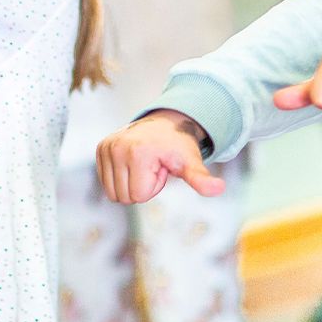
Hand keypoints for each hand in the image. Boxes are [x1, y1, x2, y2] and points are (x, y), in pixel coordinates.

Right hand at [97, 110, 224, 202]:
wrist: (165, 124)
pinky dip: (121, 178)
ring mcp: (107, 147)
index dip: (154, 186)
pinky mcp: (101, 149)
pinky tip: (134, 163)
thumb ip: (201, 178)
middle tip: (153, 166)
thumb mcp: (191, 162)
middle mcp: (117, 148)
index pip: (139, 196)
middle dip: (142, 186)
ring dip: (131, 184)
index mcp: (137, 152)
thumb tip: (219, 189)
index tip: (161, 168)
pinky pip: (106, 183)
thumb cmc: (178, 145)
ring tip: (144, 165)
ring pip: (114, 193)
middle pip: (125, 197)